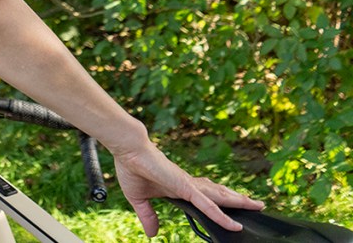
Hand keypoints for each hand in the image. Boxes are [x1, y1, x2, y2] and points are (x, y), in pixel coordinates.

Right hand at [112, 142, 263, 236]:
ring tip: (257, 205)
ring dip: (239, 202)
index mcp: (178, 187)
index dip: (217, 201)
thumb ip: (148, 216)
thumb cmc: (131, 168)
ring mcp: (189, 186)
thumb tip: (152, 233)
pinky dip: (222, 215)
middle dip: (237, 199)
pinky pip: (209, 206)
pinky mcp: (186, 188)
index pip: (204, 196)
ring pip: (220, 197)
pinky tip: (234, 224)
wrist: (128, 150)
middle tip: (255, 204)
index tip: (227, 206)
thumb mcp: (139, 199)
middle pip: (219, 194)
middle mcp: (188, 185)